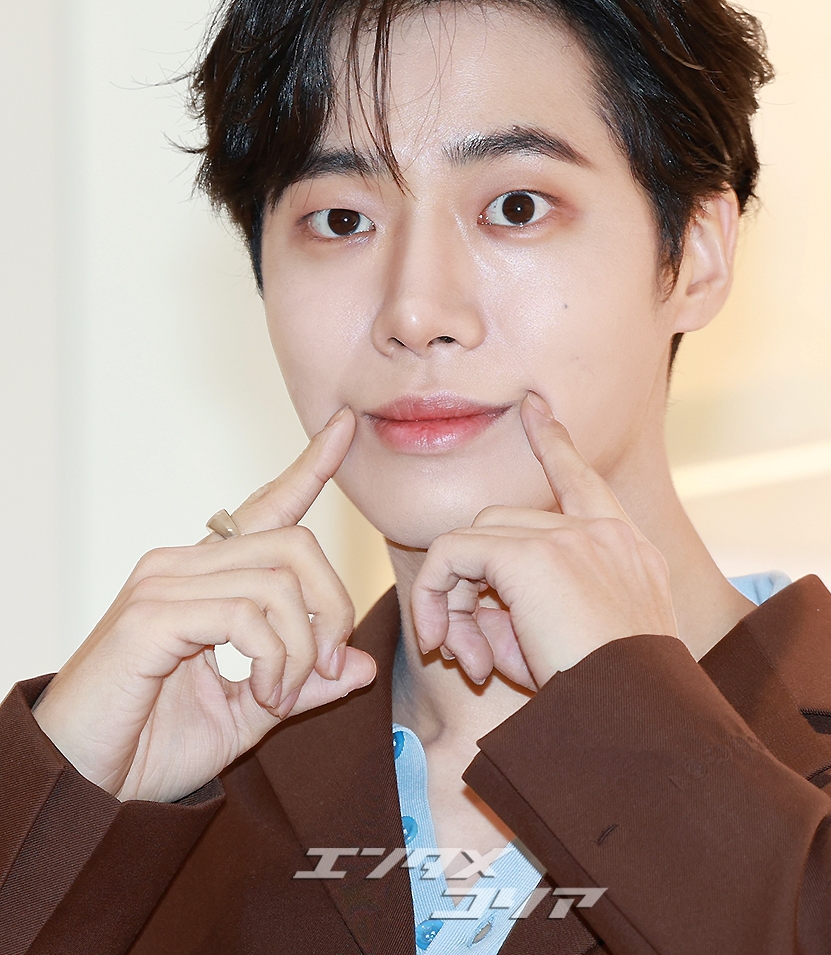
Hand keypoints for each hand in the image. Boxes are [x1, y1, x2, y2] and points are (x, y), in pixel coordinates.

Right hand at [33, 408, 375, 802]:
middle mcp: (182, 564)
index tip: (345, 427)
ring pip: (278, 582)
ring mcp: (163, 584)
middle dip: (333, 606)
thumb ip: (304, 685)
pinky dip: (274, 660)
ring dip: (302, 649)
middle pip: (296, 544)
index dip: (309, 466)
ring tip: (281, 695)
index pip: (266, 506)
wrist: (84, 785)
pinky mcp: (151, 616)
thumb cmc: (151, 746)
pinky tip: (264, 695)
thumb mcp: (250, 713)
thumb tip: (364, 664)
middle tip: (330, 666)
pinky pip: (245, 615)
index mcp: (205, 576)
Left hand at [410, 393, 677, 688]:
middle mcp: (604, 534)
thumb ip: (524, 614)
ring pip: (477, 538)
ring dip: (457, 600)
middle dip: (475, 585)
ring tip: (467, 663)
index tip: (535, 409)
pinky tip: (443, 644)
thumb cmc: (608, 705)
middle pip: (506, 524)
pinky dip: (437, 597)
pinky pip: (455, 556)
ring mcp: (571, 538)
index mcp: (628, 552)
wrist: (637, 724)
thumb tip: (470, 611)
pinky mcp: (534, 556)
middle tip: (471, 655)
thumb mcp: (573, 650)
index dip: (555, 445)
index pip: (584, 482)